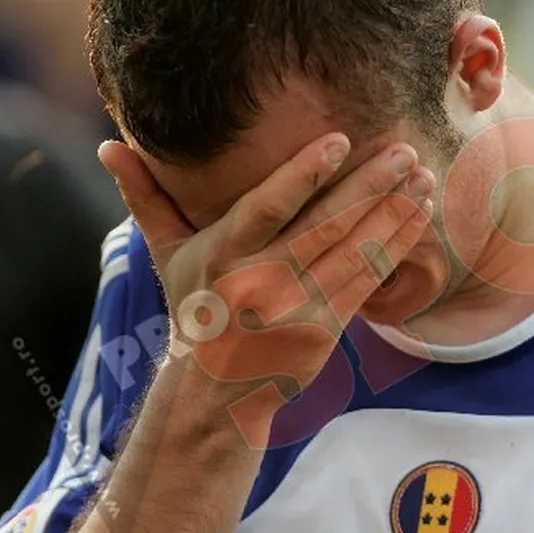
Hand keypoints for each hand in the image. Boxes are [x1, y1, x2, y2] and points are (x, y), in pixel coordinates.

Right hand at [98, 134, 433, 444]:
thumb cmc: (196, 309)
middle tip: (405, 150)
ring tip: (424, 177)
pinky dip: (395, 246)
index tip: (340, 140)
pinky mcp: (325, 329)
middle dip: (369, 186)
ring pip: (353, 252)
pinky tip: (418, 216)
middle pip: (323, 227)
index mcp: (221, 255)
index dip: (303, 174)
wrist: (214, 392)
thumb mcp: (167, 256)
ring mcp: (295, 309)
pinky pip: (367, 281)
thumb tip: (109, 147)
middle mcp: (258, 282)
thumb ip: (146, 198)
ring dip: (394, 212)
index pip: (265, 208)